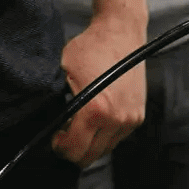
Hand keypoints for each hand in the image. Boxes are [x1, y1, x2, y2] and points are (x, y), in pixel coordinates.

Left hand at [51, 15, 146, 165]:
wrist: (121, 31)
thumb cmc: (91, 47)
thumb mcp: (63, 71)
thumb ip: (58, 101)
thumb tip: (51, 123)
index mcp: (96, 110)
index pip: (74, 150)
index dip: (59, 147)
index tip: (55, 137)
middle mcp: (117, 119)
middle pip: (90, 156)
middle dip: (74, 149)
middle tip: (65, 133)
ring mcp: (130, 119)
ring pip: (104, 150)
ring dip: (90, 143)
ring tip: (80, 124)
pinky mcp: (138, 115)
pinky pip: (116, 138)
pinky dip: (104, 135)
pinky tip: (96, 118)